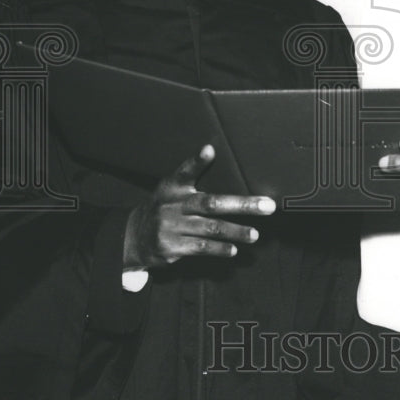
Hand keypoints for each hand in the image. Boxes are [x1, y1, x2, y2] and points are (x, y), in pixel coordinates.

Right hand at [123, 145, 273, 269]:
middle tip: (267, 206)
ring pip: (210, 228)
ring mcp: (171, 227)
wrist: (132, 237)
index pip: (185, 171)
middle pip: (212, 203)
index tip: (209, 150)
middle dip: (242, 205)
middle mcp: (173, 206)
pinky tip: (233, 249)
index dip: (196, 161)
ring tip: (255, 235)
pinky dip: (218, 248)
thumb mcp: (171, 188)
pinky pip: (200, 247)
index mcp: (173, 187)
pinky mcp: (171, 247)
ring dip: (236, 232)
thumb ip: (191, 172)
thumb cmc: (162, 208)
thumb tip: (210, 149)